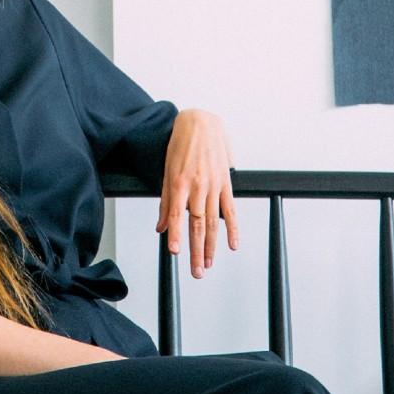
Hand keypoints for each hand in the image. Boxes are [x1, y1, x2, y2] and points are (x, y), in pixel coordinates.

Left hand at [156, 109, 238, 277]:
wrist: (201, 122)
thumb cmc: (180, 144)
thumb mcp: (166, 170)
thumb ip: (164, 201)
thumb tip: (160, 226)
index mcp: (179, 182)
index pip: (177, 214)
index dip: (175, 234)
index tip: (174, 252)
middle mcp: (198, 185)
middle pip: (197, 224)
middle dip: (196, 250)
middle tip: (196, 271)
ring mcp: (214, 185)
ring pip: (213, 221)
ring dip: (211, 245)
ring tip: (208, 264)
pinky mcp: (226, 182)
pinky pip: (230, 209)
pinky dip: (233, 228)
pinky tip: (232, 244)